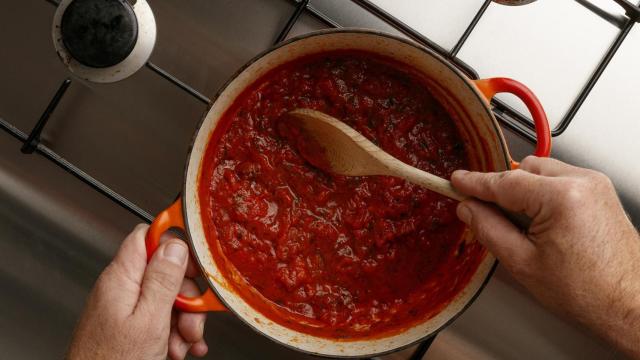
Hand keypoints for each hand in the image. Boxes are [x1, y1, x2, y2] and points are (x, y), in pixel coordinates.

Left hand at [67, 224, 207, 359]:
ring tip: (183, 344)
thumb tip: (176, 245)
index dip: (175, 243)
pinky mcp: (129, 327)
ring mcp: (124, 309)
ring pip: (166, 298)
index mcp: (121, 278)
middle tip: (192, 320)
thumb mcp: (150, 319)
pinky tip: (180, 348)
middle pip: (164, 272)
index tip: (196, 260)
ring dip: (183, 320)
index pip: (148, 236)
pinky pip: (159, 318)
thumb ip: (163, 279)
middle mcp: (121, 289)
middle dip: (187, 296)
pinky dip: (174, 332)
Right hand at [452, 156, 639, 357]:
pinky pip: (560, 181)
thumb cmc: (588, 292)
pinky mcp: (600, 193)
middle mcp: (582, 182)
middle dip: (503, 190)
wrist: (629, 305)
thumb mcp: (522, 263)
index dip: (475, 182)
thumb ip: (489, 229)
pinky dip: (543, 195)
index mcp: (561, 197)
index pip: (505, 181)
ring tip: (522, 227)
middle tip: (488, 214)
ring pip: (541, 172)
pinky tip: (540, 224)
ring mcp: (595, 186)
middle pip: (523, 170)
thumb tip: (469, 209)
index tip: (457, 181)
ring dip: (524, 192)